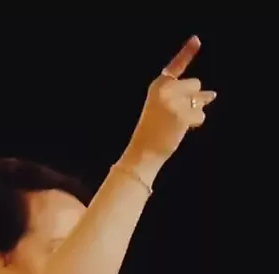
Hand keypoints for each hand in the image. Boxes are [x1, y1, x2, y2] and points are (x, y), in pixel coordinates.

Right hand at [128, 35, 215, 162]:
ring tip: (178, 123)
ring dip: (195, 111)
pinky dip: (195, 123)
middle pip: (195, 83)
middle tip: (181, 113)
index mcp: (158, 85)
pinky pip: (200, 114)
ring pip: (199, 98)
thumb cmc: (154, 131)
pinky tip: (182, 129)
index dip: (187, 52)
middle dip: (194, 97)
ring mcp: (173, 101)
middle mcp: (165, 89)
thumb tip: (212, 95)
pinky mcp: (181, 114)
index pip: (176, 65)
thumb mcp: (164, 107)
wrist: (144, 151)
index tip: (197, 40)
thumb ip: (185, 96)